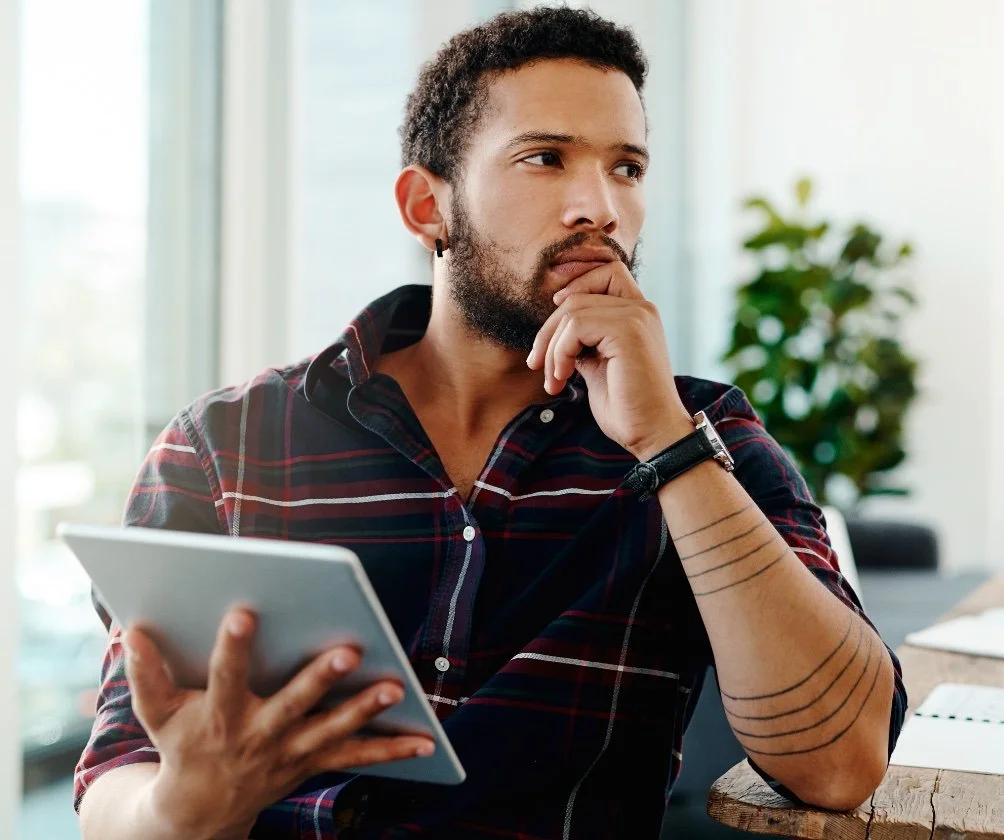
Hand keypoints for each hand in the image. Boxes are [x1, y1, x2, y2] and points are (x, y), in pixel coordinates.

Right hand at [124, 607, 434, 839]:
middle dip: (318, 678)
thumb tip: (132, 628)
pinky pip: (356, 757)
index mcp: (220, 715)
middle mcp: (259, 734)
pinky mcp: (313, 762)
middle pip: (292, 704)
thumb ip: (147, 672)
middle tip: (347, 650)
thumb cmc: (181, 746)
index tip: (243, 611)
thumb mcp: (158, 713)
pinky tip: (427, 743)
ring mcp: (290, 752)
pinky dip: (391, 752)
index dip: (233, 646)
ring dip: (363, 710)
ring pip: (331, 730)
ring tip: (393, 688)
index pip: (225, 675)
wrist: (199, 812)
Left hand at [526, 261, 692, 459]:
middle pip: (578, 294)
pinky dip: (560, 353)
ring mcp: (637, 316)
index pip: (605, 271)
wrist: (652, 435)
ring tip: (553, 380)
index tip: (553, 317)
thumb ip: (583, 341)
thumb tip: (556, 328)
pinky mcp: (629, 330)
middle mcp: (641, 308)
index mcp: (638, 313)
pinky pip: (576, 326)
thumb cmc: (627, 408)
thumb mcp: (597, 365)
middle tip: (537, 364)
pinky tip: (564, 379)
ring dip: (551, 348)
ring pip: (572, 311)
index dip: (574, 282)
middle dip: (549, 330)